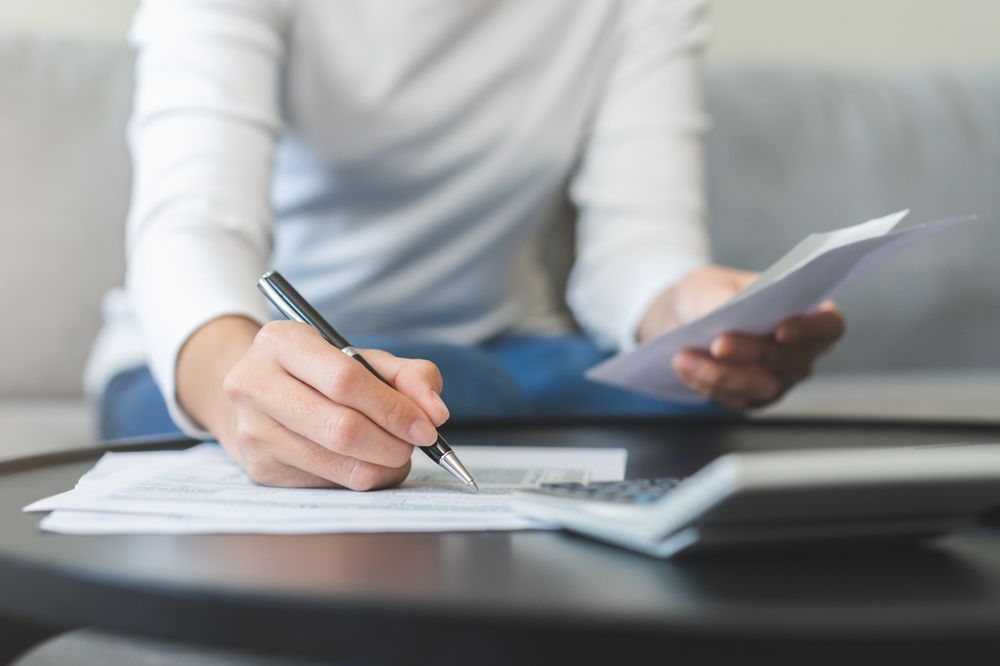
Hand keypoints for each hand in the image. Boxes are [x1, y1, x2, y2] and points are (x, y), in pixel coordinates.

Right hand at [179, 317, 447, 488]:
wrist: (259, 395)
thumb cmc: (320, 373)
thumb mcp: (363, 359)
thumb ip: (408, 376)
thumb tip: (435, 413)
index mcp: (282, 341)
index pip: (346, 380)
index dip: (393, 408)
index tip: (427, 427)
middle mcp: (255, 384)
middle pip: (340, 427)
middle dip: (391, 443)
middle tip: (414, 447)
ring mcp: (253, 429)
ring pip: (335, 461)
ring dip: (381, 466)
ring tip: (396, 455)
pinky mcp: (259, 468)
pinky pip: (325, 482)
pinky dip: (358, 477)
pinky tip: (366, 463)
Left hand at [638, 265, 845, 408]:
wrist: (682, 318)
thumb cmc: (709, 294)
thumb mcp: (711, 284)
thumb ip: (721, 296)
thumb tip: (726, 310)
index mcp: (807, 311)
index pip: (829, 326)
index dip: (811, 331)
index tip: (781, 329)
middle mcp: (802, 351)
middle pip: (792, 361)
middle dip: (753, 353)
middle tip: (718, 343)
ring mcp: (781, 378)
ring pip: (763, 386)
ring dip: (722, 374)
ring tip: (684, 356)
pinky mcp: (753, 397)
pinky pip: (736, 399)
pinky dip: (708, 385)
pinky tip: (684, 368)